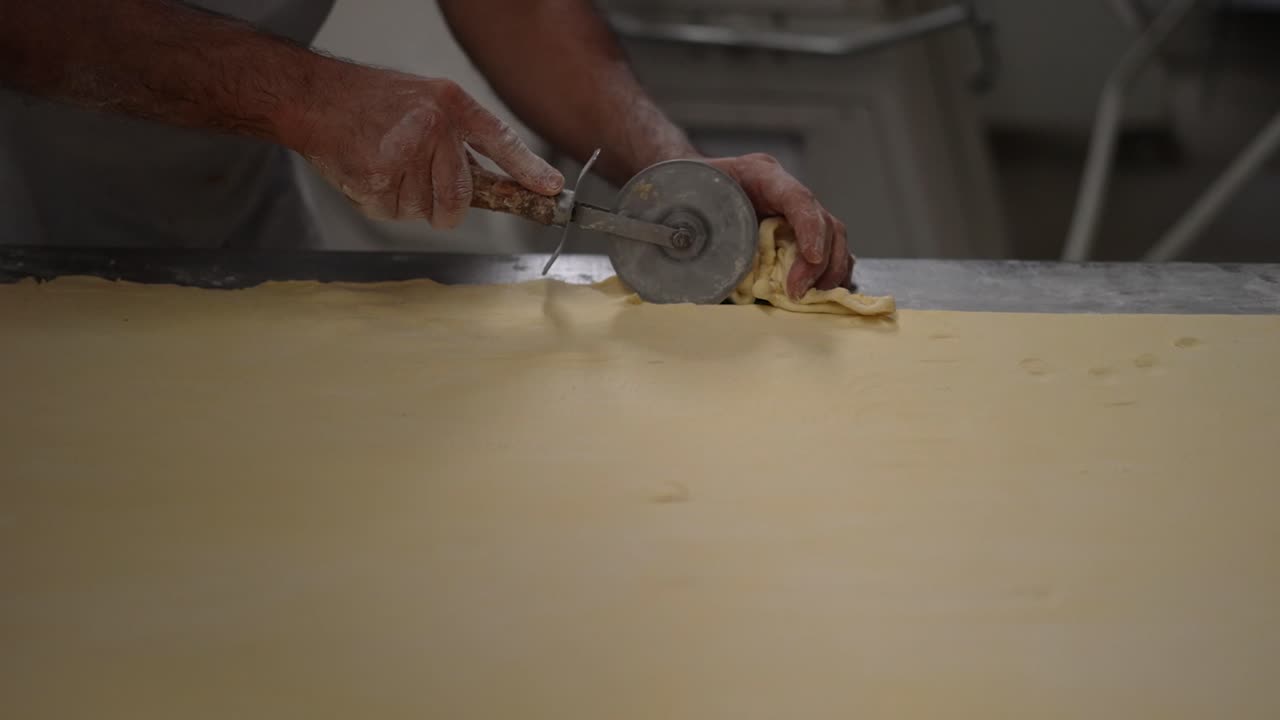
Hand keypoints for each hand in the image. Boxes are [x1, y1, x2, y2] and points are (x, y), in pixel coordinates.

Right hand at [294, 66, 563, 227]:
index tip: (550, 190)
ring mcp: (405, 158)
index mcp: (450, 106)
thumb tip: (498, 182)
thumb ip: (462, 138)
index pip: (500, 142)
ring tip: (389, 166)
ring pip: (426, 212)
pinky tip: (373, 173)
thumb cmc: (372, 101)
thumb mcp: (429, 102)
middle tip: (422, 180)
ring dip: (411, 201)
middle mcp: (433, 130)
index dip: (528, 170)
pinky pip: (398, 215)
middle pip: (459, 200)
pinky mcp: (379, 183)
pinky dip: (386, 203)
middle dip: (447, 205)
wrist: (317, 99)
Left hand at [704, 154, 852, 298]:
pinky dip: (828, 274)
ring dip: (829, 271)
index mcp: (762, 174)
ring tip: (810, 296)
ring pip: (834, 238)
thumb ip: (699, 221)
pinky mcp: (797, 231)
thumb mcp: (691, 197)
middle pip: (825, 223)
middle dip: (819, 263)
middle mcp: (786, 190)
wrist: (692, 179)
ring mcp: (795, 211)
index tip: (813, 258)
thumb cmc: (691, 186)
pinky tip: (818, 293)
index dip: (810, 229)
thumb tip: (699, 254)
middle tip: (797, 292)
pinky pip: (828, 250)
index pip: (798, 198)